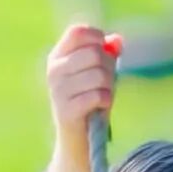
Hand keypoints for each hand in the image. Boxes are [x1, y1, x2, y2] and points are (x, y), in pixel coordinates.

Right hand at [46, 24, 123, 141]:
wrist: (79, 139)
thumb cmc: (91, 101)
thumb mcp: (100, 73)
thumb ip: (108, 54)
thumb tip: (118, 40)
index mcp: (58, 56)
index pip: (78, 32)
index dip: (98, 37)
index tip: (105, 52)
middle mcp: (54, 70)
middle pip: (94, 53)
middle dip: (109, 67)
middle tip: (106, 82)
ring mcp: (58, 90)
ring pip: (99, 75)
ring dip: (109, 86)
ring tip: (102, 96)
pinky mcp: (66, 110)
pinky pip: (98, 95)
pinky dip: (106, 100)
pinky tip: (101, 106)